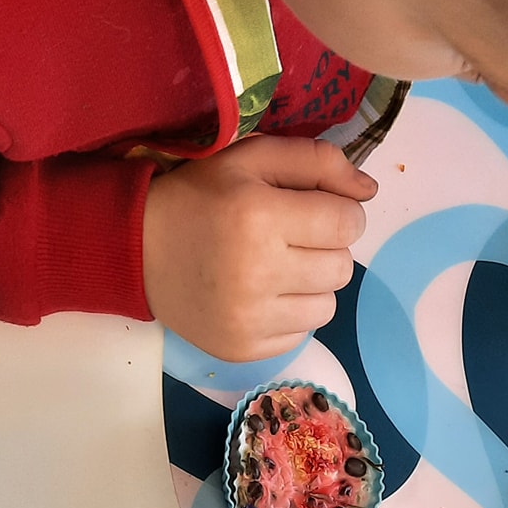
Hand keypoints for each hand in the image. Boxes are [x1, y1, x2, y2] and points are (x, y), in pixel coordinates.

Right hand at [141, 134, 376, 361]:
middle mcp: (257, 271)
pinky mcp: (244, 348)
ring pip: (328, 305)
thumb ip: (317, 162)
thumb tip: (370, 190)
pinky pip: (302, 333)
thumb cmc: (200, 197)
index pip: (348, 223)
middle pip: (343, 267)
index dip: (341, 213)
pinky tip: (261, 294)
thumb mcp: (251, 159)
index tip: (315, 210)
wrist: (137, 250)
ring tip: (277, 267)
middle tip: (291, 238)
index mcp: (260, 215)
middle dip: (327, 248)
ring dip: (312, 283)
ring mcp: (250, 318)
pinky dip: (290, 312)